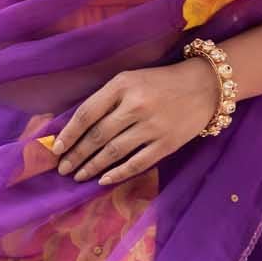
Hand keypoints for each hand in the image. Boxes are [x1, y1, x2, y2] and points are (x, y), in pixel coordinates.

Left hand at [50, 59, 225, 184]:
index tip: (56, 149)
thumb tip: (77, 127)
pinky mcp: (166, 143)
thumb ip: (107, 99)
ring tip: (78, 176)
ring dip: (92, 166)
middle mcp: (135, 106)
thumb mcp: (131, 80)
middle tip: (63, 169)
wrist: (205, 85)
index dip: (69, 134)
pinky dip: (118, 173)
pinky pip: (137, 163)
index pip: (87, 113)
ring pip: (113, 152)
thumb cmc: (161, 82)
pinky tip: (103, 180)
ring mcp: (152, 126)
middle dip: (76, 155)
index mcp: (122, 85)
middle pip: (97, 136)